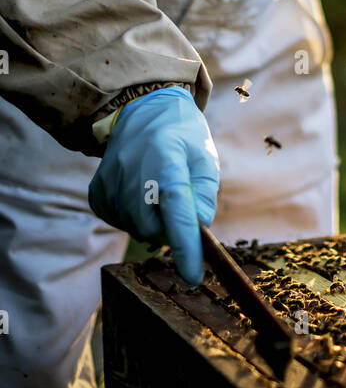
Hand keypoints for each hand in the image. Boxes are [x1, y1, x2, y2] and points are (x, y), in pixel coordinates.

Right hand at [89, 87, 219, 283]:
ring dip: (152, 220)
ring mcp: (110, 184)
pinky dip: (133, 216)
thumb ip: (206, 193)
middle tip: (179, 204)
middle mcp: (133, 175)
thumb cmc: (180, 134)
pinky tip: (140, 193)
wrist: (140, 111)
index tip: (194, 277)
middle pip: (153, 229)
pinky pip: (118, 221)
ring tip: (158, 190)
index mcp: (166, 163)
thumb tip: (199, 226)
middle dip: (171, 227)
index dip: (186, 249)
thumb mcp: (205, 156)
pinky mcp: (96, 192)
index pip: (177, 214)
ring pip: (135, 228)